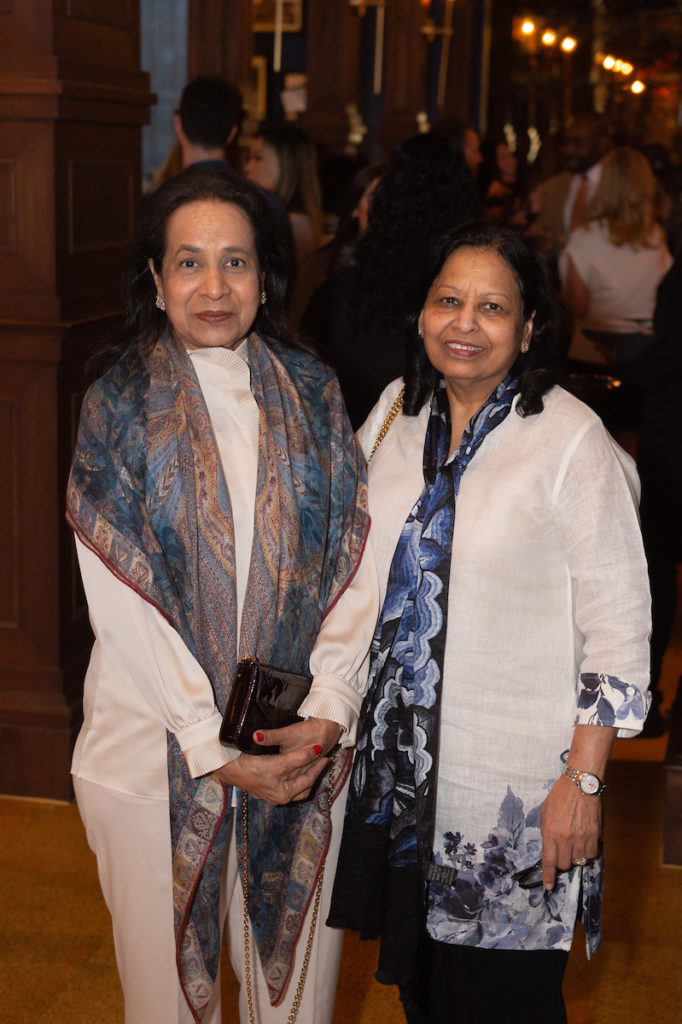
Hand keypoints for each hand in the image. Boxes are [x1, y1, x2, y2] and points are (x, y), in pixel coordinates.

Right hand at [213, 718, 341, 805]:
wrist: (228, 769)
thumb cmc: (251, 766)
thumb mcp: (277, 762)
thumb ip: (298, 757)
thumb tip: (317, 749)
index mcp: (284, 793)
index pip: (307, 777)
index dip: (316, 763)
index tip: (323, 750)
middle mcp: (280, 796)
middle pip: (304, 784)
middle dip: (315, 771)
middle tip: (325, 758)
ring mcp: (273, 793)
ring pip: (298, 785)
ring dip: (307, 774)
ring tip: (316, 763)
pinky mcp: (267, 788)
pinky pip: (289, 783)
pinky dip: (297, 777)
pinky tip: (298, 768)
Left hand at [540, 775, 601, 889]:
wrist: (581, 783)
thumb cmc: (560, 796)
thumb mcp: (545, 812)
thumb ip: (546, 831)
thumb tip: (549, 848)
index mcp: (550, 832)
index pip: (549, 861)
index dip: (548, 877)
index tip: (548, 886)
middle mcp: (565, 838)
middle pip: (565, 864)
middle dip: (562, 862)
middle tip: (563, 851)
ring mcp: (581, 837)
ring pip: (579, 861)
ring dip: (575, 856)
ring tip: (574, 843)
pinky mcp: (595, 834)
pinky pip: (592, 854)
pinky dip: (588, 852)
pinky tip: (585, 843)